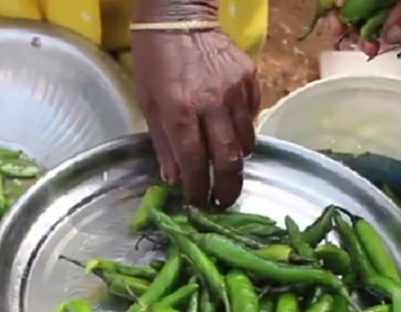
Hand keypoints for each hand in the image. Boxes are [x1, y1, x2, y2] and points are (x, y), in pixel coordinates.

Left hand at [131, 17, 258, 207]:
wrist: (179, 15)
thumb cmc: (155, 59)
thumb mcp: (148, 102)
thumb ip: (163, 142)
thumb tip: (174, 179)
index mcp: (180, 111)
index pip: (196, 163)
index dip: (198, 189)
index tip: (198, 203)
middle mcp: (212, 104)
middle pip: (229, 159)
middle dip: (227, 188)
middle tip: (223, 201)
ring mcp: (235, 91)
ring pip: (246, 141)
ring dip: (236, 160)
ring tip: (226, 166)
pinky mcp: (250, 79)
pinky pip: (252, 117)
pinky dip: (243, 130)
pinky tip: (230, 129)